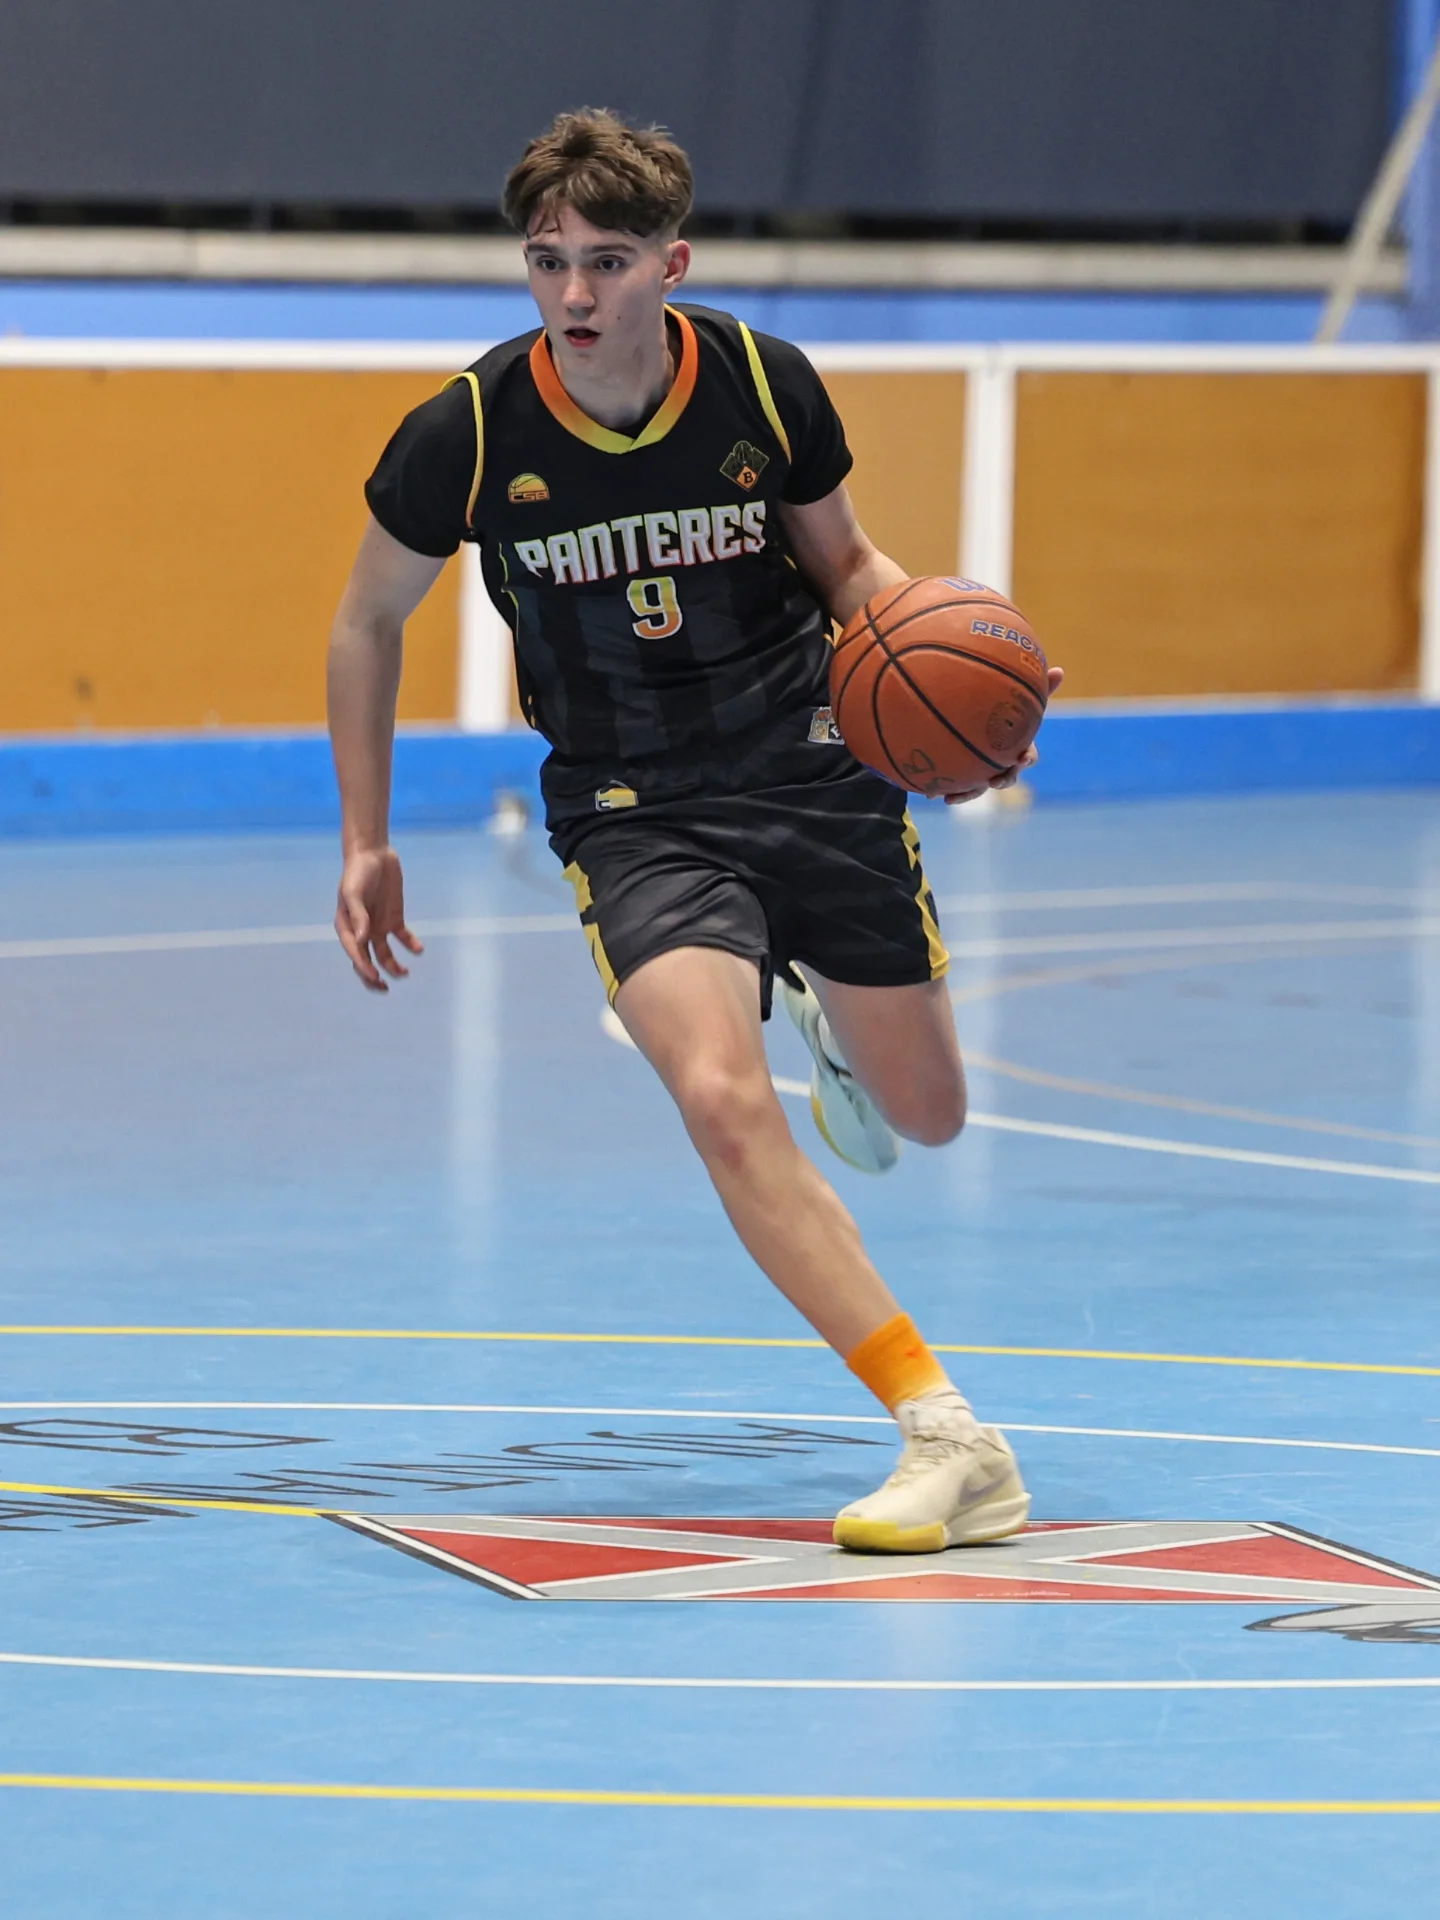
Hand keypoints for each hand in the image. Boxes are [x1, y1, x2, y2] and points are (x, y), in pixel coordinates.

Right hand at [334, 846, 422, 991]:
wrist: (373, 854)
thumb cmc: (357, 872)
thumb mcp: (354, 892)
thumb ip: (358, 915)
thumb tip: (363, 940)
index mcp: (347, 927)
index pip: (355, 952)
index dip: (363, 966)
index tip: (374, 976)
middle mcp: (362, 931)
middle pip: (366, 961)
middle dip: (373, 977)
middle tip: (384, 988)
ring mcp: (378, 927)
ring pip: (385, 955)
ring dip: (393, 967)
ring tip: (405, 973)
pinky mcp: (394, 920)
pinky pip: (402, 938)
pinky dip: (410, 945)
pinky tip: (418, 949)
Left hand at [943, 665, 1063, 805]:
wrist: (977, 726)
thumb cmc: (1005, 713)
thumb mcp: (1019, 699)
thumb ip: (1038, 689)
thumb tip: (1060, 669)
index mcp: (1018, 748)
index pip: (1028, 756)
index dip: (1027, 758)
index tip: (1023, 757)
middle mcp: (1003, 764)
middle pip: (1007, 777)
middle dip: (1003, 780)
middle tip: (996, 780)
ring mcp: (984, 773)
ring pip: (980, 787)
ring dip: (969, 794)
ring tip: (954, 798)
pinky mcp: (966, 778)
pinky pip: (959, 787)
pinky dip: (949, 791)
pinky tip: (934, 795)